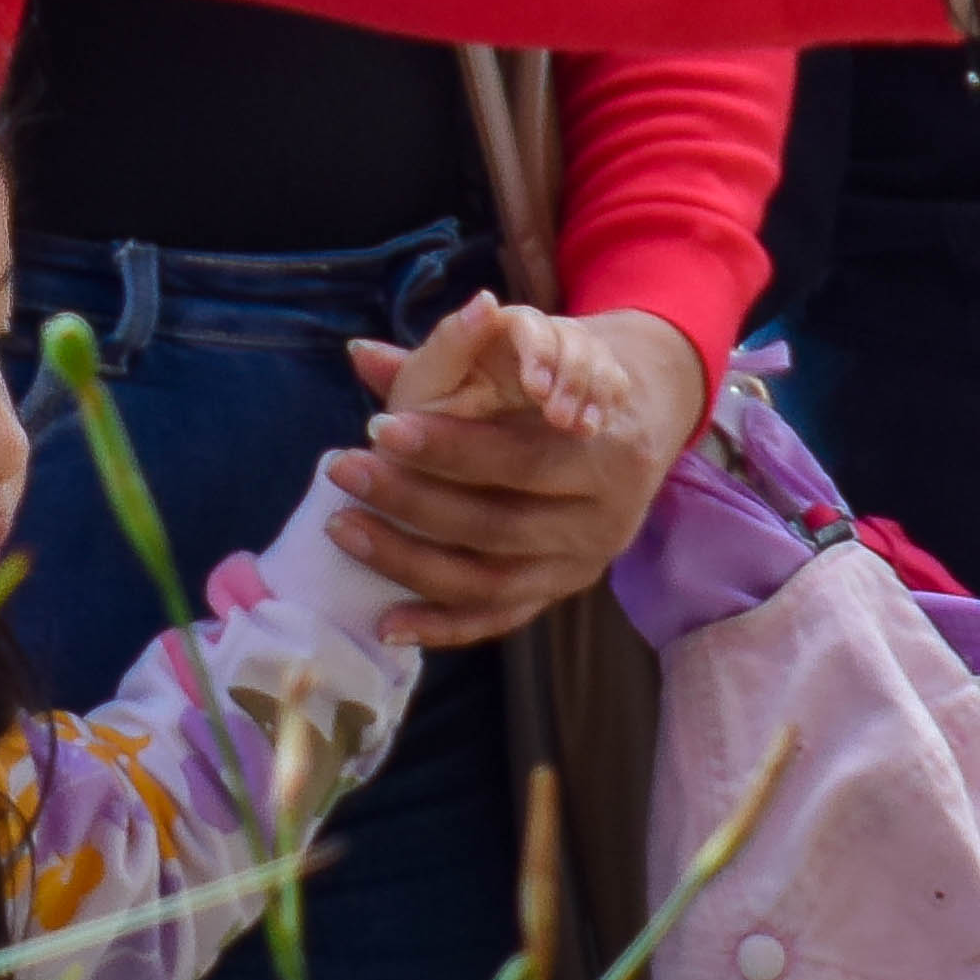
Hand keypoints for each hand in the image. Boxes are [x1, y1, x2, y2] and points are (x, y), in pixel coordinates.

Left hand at [324, 299, 702, 651]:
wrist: (635, 425)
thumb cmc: (564, 385)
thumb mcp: (530, 356)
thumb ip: (450, 354)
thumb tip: (361, 355)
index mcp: (608, 452)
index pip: (519, 458)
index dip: (447, 448)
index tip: (379, 426)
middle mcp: (604, 519)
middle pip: (498, 524)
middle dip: (411, 499)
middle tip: (344, 469)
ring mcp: (580, 565)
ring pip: (490, 581)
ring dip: (409, 560)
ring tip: (343, 528)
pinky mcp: (557, 594)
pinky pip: (496, 619)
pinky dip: (440, 626)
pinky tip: (385, 623)